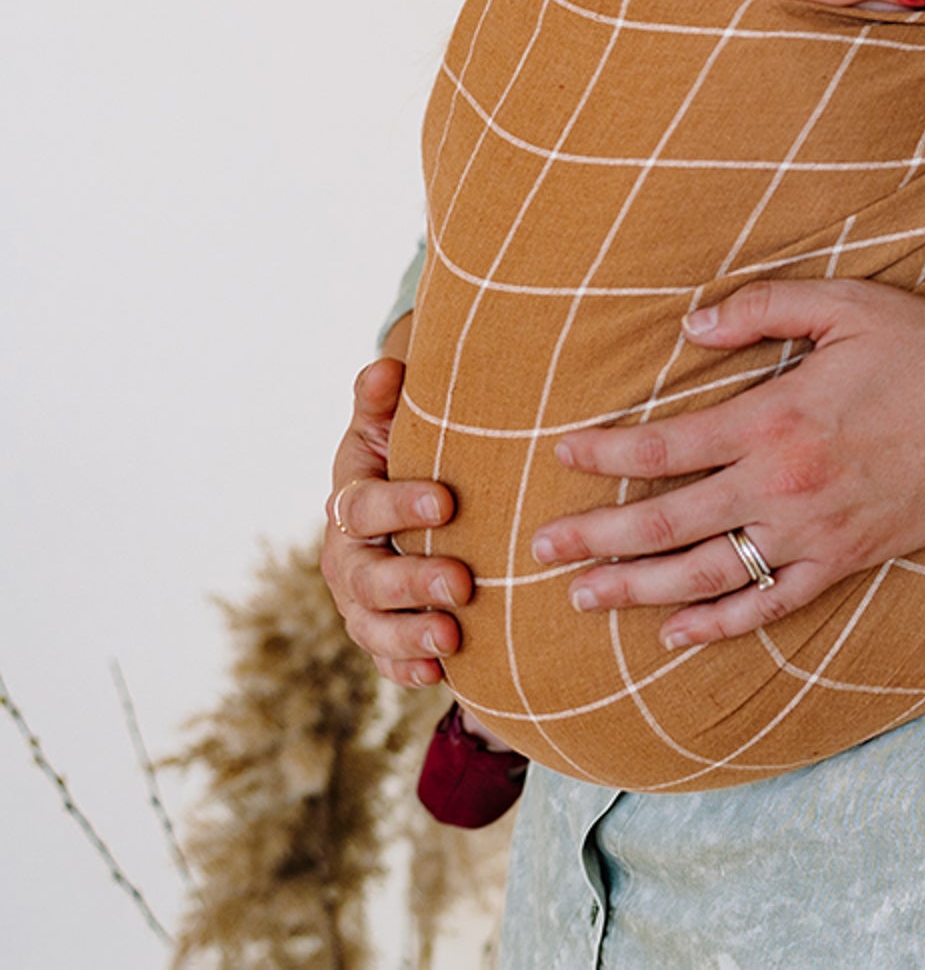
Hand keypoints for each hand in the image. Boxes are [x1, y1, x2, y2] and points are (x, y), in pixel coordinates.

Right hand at [320, 356, 472, 685]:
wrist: (411, 499)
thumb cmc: (408, 454)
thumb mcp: (392, 426)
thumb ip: (383, 400)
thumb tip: (386, 366)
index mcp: (349, 499)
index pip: (365, 505)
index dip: (402, 504)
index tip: (447, 501)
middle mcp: (346, 556)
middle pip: (367, 577)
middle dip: (412, 582)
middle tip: (462, 583)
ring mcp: (359, 601)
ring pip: (371, 626)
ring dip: (410, 635)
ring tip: (453, 638)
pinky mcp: (379, 633)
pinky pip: (384, 659)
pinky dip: (406, 668)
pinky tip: (438, 674)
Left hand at [530, 280, 924, 648]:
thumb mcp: (849, 305)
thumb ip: (765, 309)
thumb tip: (692, 325)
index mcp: (777, 419)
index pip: (668, 446)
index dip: (607, 453)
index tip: (561, 453)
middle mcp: (784, 486)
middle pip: (670, 522)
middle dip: (598, 538)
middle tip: (541, 549)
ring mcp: (814, 534)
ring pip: (709, 574)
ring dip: (639, 589)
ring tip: (584, 597)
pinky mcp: (845, 562)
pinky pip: (771, 605)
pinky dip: (719, 624)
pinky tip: (674, 633)